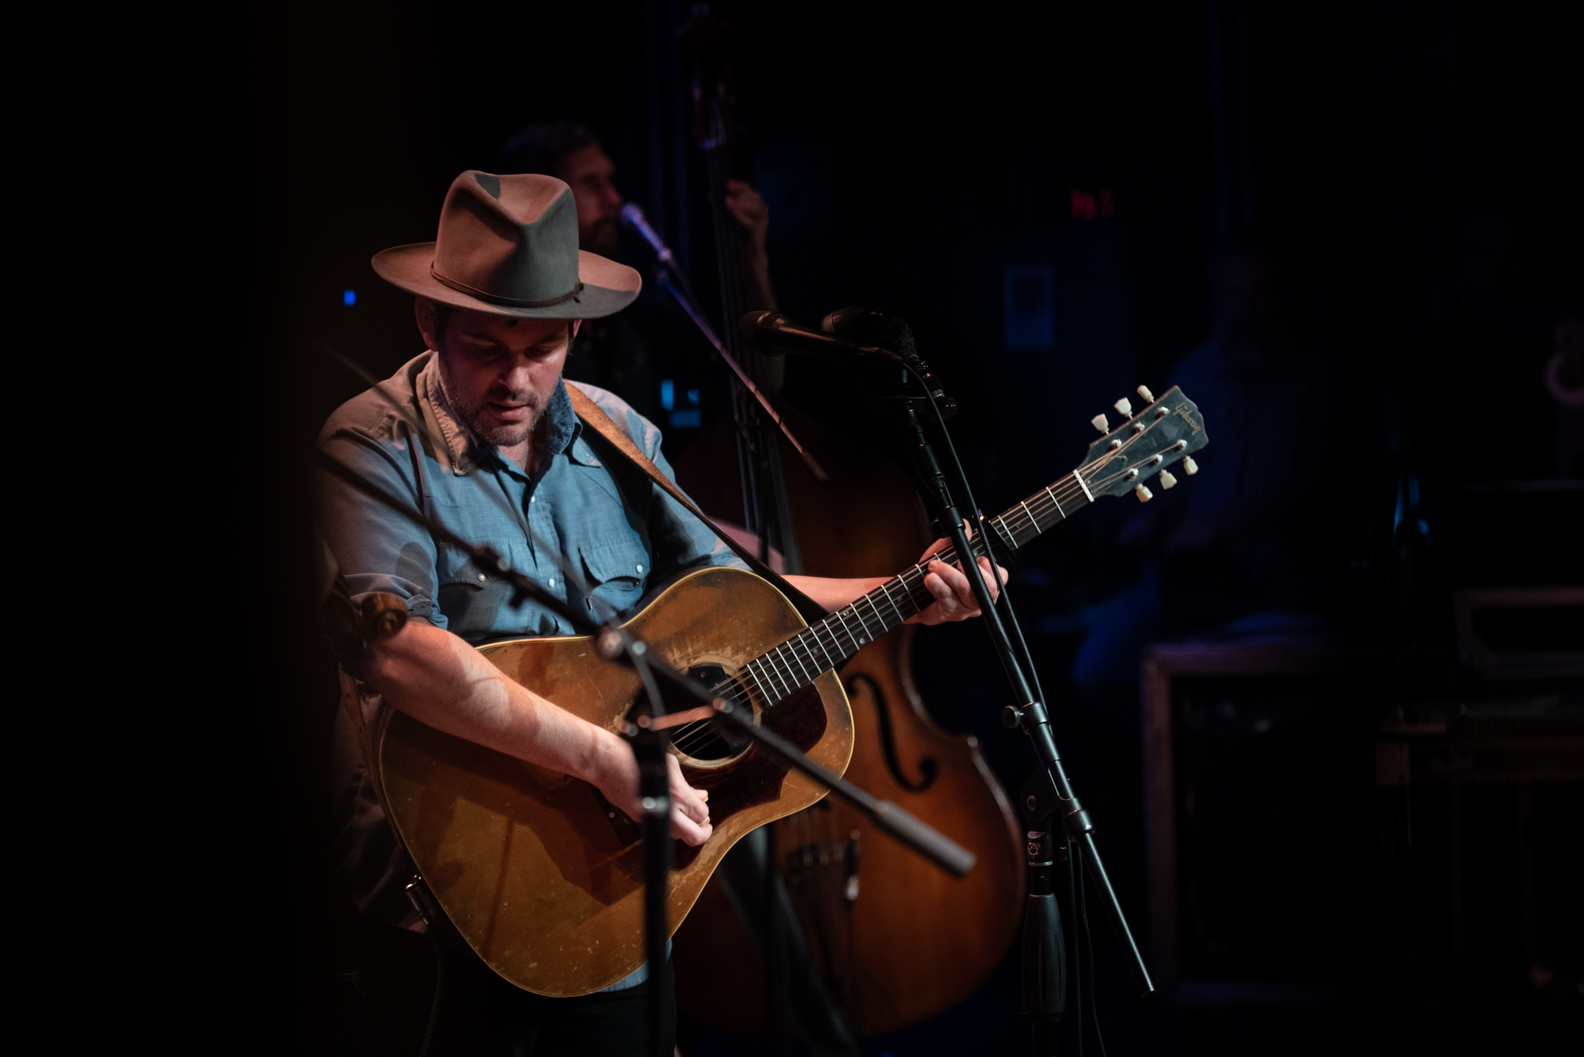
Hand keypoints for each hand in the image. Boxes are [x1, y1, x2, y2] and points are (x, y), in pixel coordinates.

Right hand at [595, 740, 713, 845]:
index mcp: (677, 795)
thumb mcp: (670, 766)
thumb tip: (701, 796)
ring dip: (685, 830)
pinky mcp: (640, 820)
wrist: (608, 765)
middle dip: (702, 832)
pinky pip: (660, 829)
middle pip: (694, 836)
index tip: (704, 809)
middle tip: (704, 825)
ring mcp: (652, 818)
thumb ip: (688, 785)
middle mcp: (666, 811)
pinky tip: (669, 812)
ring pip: (677, 838)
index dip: (705, 813)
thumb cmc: (637, 759)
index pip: (702, 815)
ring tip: (686, 818)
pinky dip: (668, 825)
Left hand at [724, 179, 770, 253]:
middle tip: (727, 198)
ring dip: (742, 203)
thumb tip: (711, 196)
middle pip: (754, 196)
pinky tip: (734, 211)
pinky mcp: (758, 233)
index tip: (728, 184)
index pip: (749, 189)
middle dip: (740, 194)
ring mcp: (762, 222)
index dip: (739, 186)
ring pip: (757, 207)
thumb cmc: (740, 236)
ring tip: (729, 203)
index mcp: (755, 204)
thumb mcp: (731, 217)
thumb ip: (725, 206)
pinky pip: (752, 223)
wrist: (751, 256)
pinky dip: (742, 216)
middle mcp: (761, 211)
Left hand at [908, 533, 1004, 624]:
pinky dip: (938, 585)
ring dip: (950, 574)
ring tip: (934, 566)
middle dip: (969, 569)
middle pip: (987, 586)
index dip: (990, 566)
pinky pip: (948, 599)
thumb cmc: (935, 572)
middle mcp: (979, 598)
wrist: (912, 591)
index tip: (976, 558)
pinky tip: (930, 578)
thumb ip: (957, 539)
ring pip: (965, 590)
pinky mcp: (949, 614)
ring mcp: (965, 608)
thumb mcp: (946, 552)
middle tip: (955, 561)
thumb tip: (966, 525)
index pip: (1001, 577)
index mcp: (985, 583)